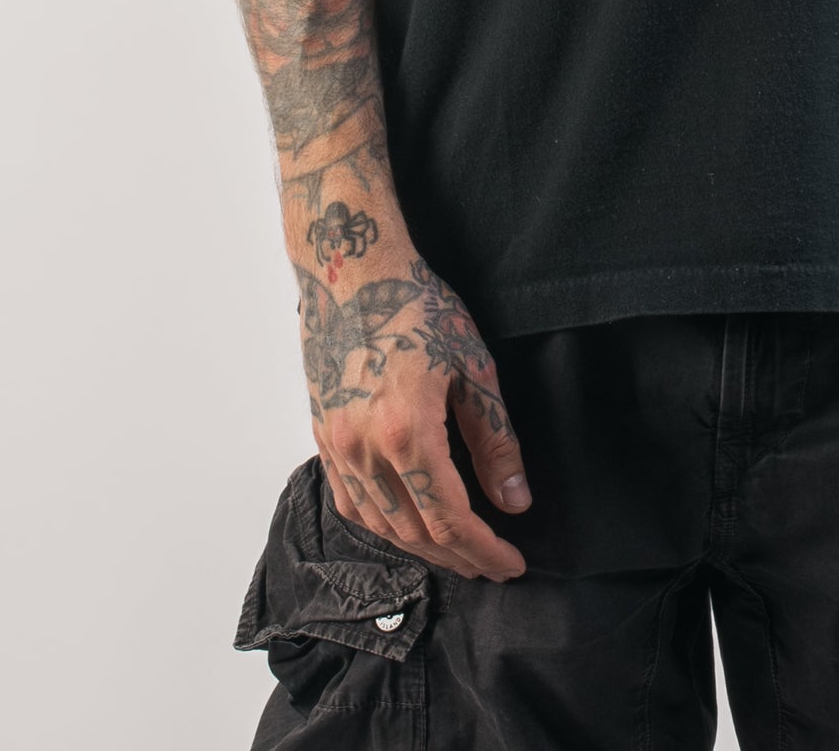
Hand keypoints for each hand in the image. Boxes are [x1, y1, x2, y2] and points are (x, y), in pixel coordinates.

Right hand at [297, 251, 529, 579]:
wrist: (352, 271)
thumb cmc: (416, 307)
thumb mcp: (474, 367)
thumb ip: (495, 439)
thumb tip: (515, 500)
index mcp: (407, 433)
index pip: (449, 518)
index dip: (483, 549)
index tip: (511, 564)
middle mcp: (364, 449)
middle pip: (413, 531)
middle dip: (457, 556)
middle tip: (491, 566)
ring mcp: (337, 445)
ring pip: (379, 524)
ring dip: (420, 547)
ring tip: (456, 552)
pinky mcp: (323, 435)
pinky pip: (350, 500)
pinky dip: (382, 524)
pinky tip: (406, 526)